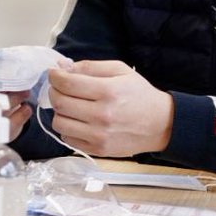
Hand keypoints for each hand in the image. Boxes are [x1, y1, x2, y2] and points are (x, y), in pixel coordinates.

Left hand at [47, 60, 173, 156]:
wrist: (161, 124)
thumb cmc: (139, 95)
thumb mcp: (120, 71)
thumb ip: (89, 66)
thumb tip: (62, 66)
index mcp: (108, 92)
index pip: (66, 83)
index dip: (54, 76)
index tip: (54, 73)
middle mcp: (102, 115)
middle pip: (59, 103)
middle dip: (54, 91)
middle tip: (60, 88)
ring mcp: (99, 135)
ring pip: (59, 123)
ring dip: (59, 112)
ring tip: (70, 105)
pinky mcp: (98, 150)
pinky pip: (67, 139)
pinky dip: (68, 129)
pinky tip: (78, 121)